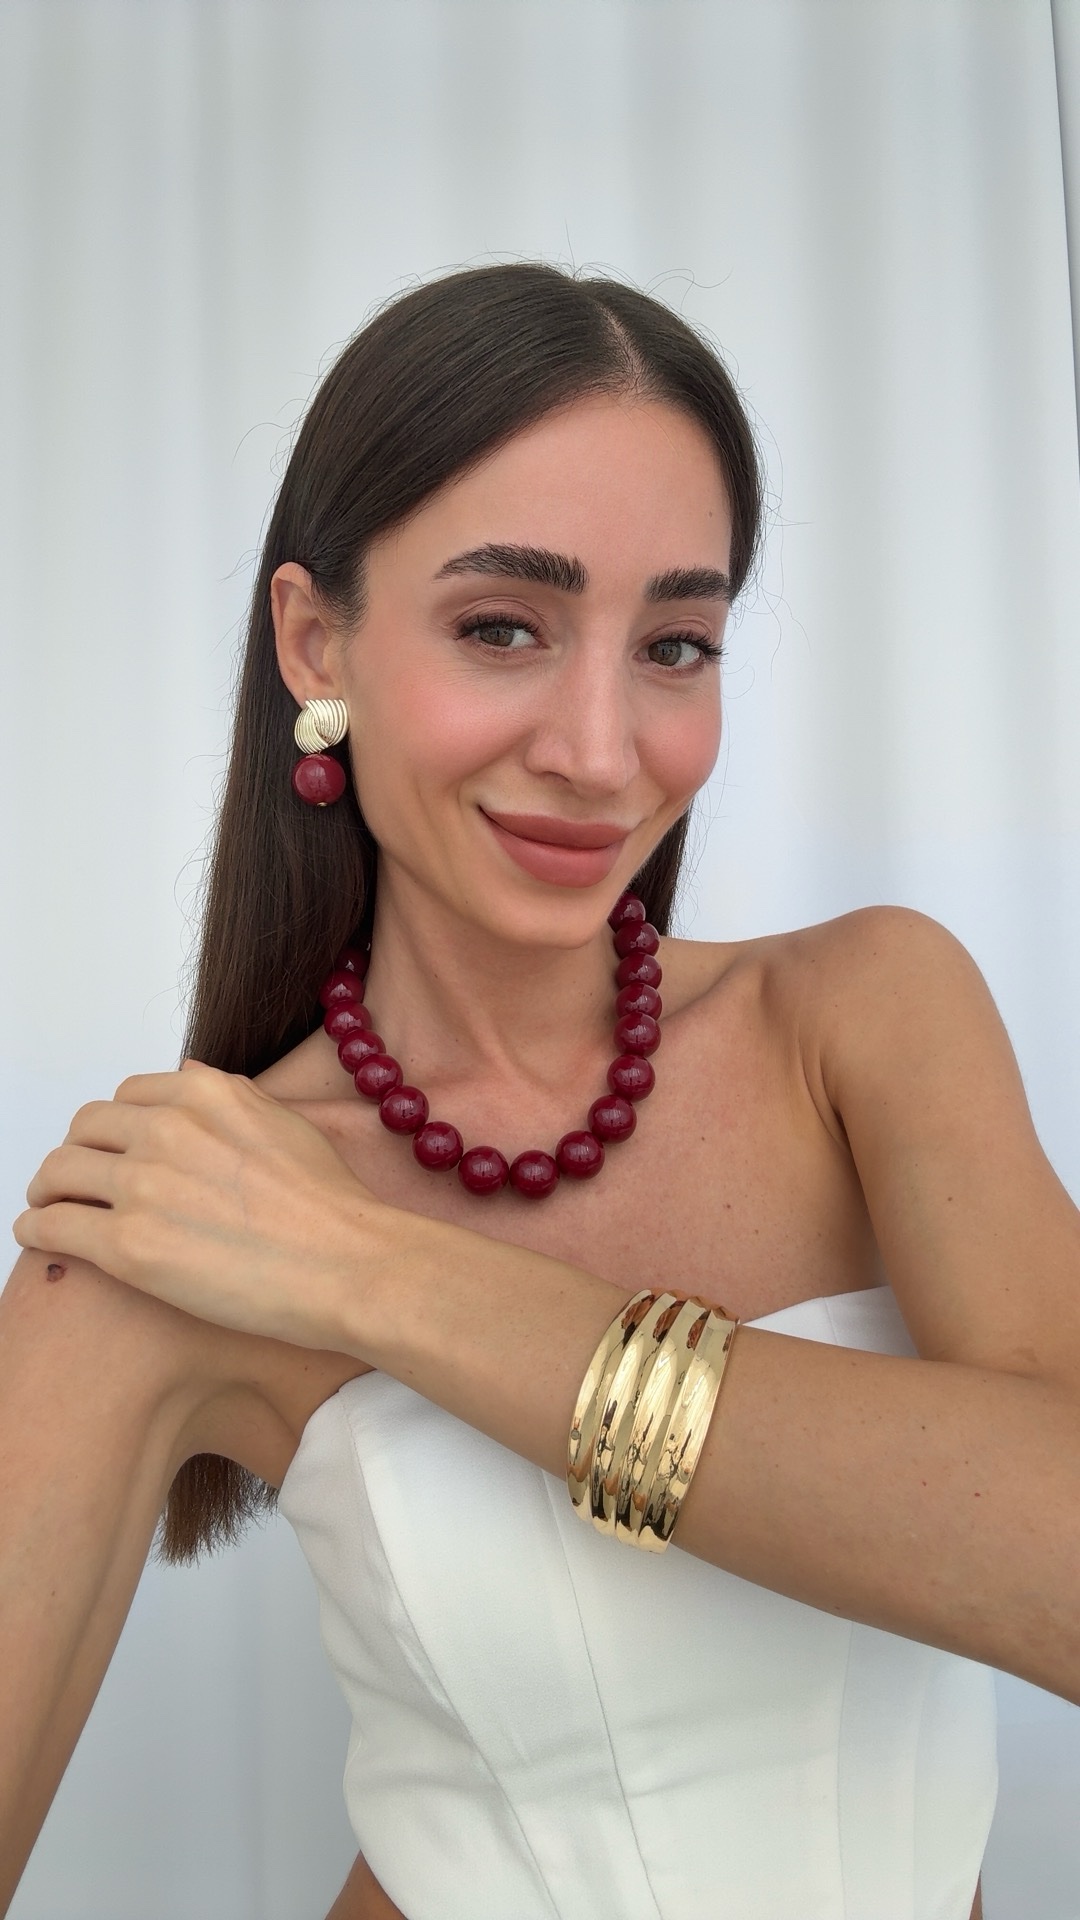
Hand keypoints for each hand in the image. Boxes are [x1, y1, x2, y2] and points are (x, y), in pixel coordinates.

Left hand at [13, 1061, 387, 1351]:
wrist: (346, 1264)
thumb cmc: (330, 1206)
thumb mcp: (285, 1122)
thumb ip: (228, 1096)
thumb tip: (185, 1077)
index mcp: (203, 1095)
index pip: (127, 1096)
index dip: (115, 1126)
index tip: (113, 1148)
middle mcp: (165, 1129)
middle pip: (85, 1128)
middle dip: (77, 1151)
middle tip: (76, 1178)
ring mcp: (142, 1186)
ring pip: (58, 1172)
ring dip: (47, 1186)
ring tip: (48, 1204)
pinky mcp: (126, 1245)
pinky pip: (53, 1224)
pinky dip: (37, 1226)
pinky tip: (39, 1234)